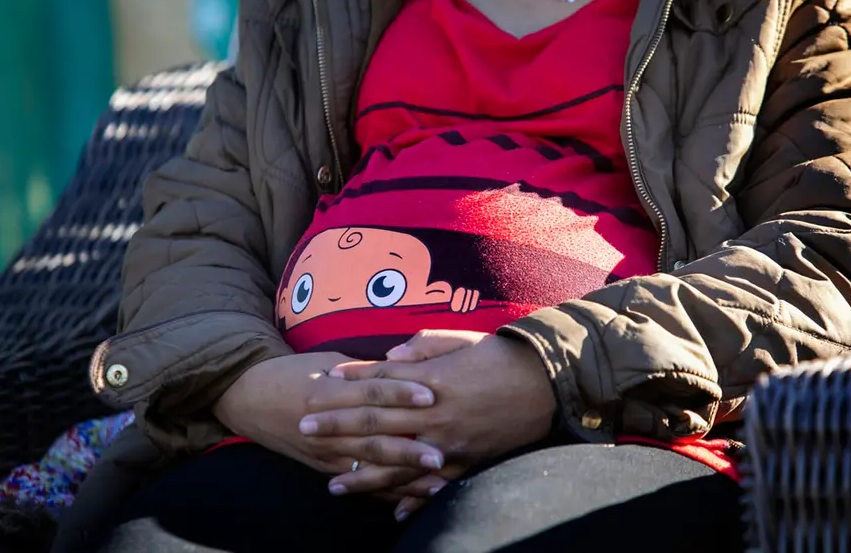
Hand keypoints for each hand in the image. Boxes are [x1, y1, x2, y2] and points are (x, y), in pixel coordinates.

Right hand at [213, 352, 444, 475]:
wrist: (246, 396)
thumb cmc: (291, 371)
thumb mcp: (326, 360)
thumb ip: (365, 370)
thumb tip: (405, 368)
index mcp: (327, 391)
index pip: (370, 392)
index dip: (401, 393)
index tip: (431, 396)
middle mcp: (325, 425)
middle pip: (373, 435)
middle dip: (408, 448)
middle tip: (441, 454)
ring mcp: (324, 450)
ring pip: (369, 465)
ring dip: (402, 476)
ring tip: (434, 481)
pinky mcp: (323, 466)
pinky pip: (357, 481)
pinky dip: (382, 491)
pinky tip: (407, 499)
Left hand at [302, 332, 556, 484]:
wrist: (546, 381)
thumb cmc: (500, 355)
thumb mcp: (459, 339)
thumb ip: (421, 347)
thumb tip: (387, 357)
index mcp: (431, 380)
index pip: (378, 383)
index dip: (347, 385)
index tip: (318, 387)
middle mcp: (435, 414)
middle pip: (376, 422)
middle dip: (337, 427)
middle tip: (304, 430)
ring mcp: (450, 443)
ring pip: (397, 464)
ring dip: (362, 476)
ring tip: (333, 485)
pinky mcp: (468, 462)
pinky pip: (434, 486)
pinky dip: (412, 499)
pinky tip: (390, 511)